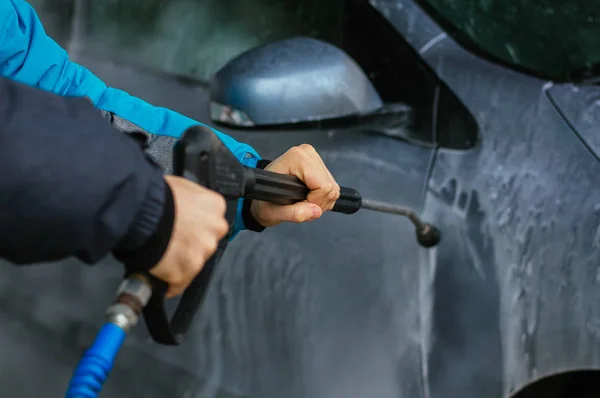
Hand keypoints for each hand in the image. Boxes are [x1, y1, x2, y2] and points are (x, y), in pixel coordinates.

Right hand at [149, 175, 228, 297]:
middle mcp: (214, 230)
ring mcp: (202, 252)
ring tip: (161, 256)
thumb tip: (186, 206)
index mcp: (215, 206)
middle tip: (171, 242)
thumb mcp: (180, 187)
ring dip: (181, 262)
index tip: (185, 229)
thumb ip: (191, 200)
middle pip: (206, 242)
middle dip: (191, 245)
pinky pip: (179, 281)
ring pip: (194, 263)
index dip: (196, 226)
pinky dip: (170, 281)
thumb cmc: (153, 197)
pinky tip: (159, 274)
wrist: (138, 214)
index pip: (212, 221)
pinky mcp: (187, 271)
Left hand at [251, 144, 339, 226]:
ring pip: (333, 189)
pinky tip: (307, 196)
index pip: (323, 186)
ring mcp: (314, 158)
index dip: (314, 202)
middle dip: (318, 203)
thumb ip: (294, 213)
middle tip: (300, 205)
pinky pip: (332, 187)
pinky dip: (322, 197)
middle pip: (330, 188)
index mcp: (296, 159)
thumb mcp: (273, 213)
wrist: (260, 192)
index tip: (299, 205)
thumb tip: (316, 211)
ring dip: (320, 201)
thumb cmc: (264, 199)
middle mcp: (306, 154)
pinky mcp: (318, 164)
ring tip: (302, 202)